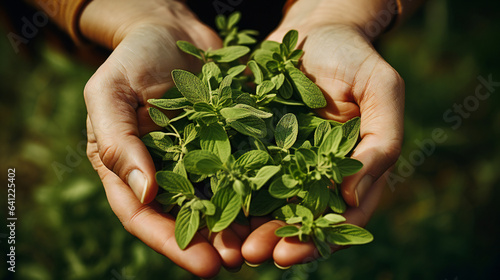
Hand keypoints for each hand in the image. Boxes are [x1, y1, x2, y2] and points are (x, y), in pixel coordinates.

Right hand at [82, 1, 245, 276]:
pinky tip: (281, 204)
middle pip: (186, 216)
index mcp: (128, 167)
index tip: (204, 266)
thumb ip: (117, 140)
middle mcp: (165, 170)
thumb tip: (142, 193)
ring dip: (239, 224)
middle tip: (238, 263)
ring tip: (263, 245)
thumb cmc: (134, 57)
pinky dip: (259, 188)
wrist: (173, 29)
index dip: (172, 243)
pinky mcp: (228, 140)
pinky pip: (243, 168)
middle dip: (212, 243)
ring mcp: (199, 157)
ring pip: (218, 199)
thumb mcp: (111, 92)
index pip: (144, 215)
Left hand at [242, 0, 403, 267]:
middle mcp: (314, 171)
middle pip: (297, 217)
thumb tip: (354, 196)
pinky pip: (238, 168)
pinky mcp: (254, 141)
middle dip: (275, 239)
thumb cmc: (354, 56)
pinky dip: (225, 189)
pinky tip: (206, 203)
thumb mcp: (382, 89)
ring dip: (246, 225)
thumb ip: (380, 142)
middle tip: (252, 255)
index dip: (315, 240)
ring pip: (265, 202)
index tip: (289, 254)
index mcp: (350, 169)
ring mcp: (282, 158)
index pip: (338, 217)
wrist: (315, 28)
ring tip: (226, 243)